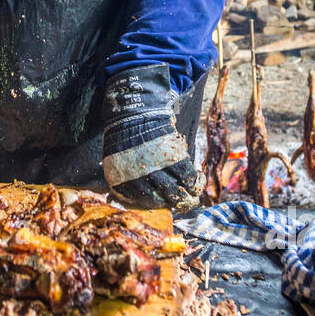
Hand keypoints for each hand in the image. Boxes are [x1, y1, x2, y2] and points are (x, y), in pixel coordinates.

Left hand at [101, 66, 203, 212]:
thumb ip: (125, 178)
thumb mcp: (117, 160)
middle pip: (160, 199)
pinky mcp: (171, 156)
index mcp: (119, 180)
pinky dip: (194, 182)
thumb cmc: (127, 137)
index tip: (164, 203)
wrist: (135, 112)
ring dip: (188, 197)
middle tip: (184, 204)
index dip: (155, 204)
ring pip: (175, 191)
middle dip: (175, 203)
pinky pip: (186, 176)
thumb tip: (131, 198)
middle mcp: (136, 177)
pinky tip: (197, 183)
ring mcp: (154, 167)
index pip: (138, 201)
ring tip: (193, 197)